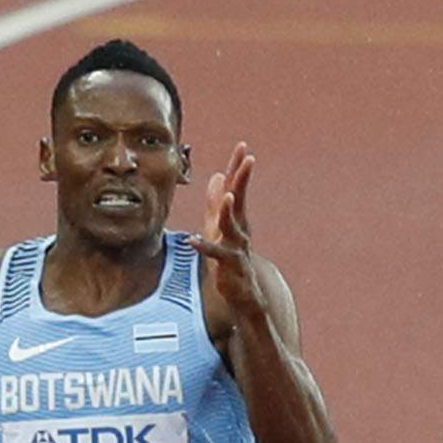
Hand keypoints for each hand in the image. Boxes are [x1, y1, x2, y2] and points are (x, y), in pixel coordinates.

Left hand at [195, 147, 262, 342]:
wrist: (243, 296)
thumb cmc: (230, 261)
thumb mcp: (221, 228)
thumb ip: (216, 202)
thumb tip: (217, 176)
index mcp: (237, 220)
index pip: (238, 189)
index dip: (240, 168)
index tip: (244, 147)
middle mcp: (240, 231)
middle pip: (241, 201)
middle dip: (243, 180)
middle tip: (248, 159)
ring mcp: (237, 249)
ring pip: (234, 227)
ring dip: (230, 212)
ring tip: (228, 196)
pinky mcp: (229, 267)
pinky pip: (216, 255)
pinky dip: (205, 246)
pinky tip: (193, 239)